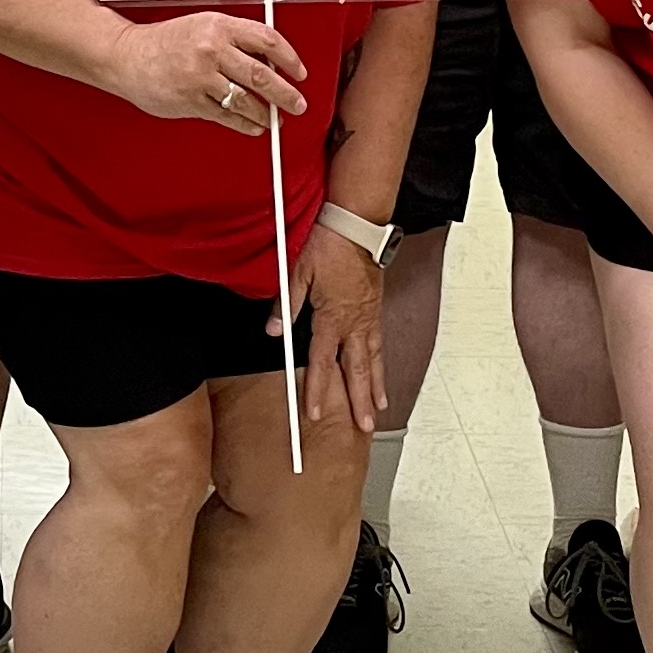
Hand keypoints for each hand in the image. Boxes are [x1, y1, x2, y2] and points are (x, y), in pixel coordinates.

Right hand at [107, 10, 308, 133]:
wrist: (127, 56)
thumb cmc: (165, 42)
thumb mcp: (202, 27)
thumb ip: (234, 41)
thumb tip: (268, 63)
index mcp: (218, 26)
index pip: (266, 40)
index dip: (289, 58)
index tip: (298, 72)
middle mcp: (211, 49)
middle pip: (262, 75)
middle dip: (286, 94)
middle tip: (297, 103)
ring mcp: (201, 77)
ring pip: (246, 100)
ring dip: (265, 114)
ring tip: (273, 120)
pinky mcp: (191, 100)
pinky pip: (227, 116)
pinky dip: (244, 124)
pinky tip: (252, 126)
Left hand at [282, 223, 385, 430]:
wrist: (358, 226)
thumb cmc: (329, 245)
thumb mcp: (297, 272)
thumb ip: (285, 305)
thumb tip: (273, 331)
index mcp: (332, 317)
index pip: (322, 362)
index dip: (316, 390)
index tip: (312, 413)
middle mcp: (354, 323)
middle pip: (356, 371)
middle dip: (359, 402)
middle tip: (364, 426)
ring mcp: (368, 317)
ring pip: (373, 360)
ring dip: (374, 387)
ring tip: (378, 408)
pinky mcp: (375, 309)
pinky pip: (379, 343)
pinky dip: (380, 362)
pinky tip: (379, 372)